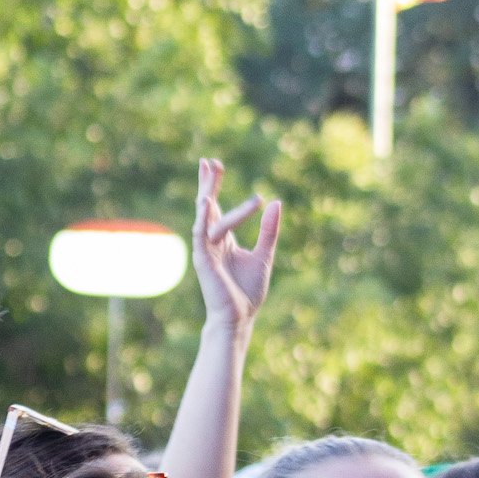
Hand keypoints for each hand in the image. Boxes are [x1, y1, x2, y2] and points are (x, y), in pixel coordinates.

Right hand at [190, 156, 280, 335]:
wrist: (239, 317)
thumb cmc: (248, 291)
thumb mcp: (264, 255)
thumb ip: (268, 230)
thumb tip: (276, 202)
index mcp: (223, 240)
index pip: (216, 208)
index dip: (212, 186)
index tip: (214, 164)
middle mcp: (211, 242)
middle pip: (206, 206)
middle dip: (207, 184)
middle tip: (208, 160)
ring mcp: (205, 250)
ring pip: (205, 216)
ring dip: (206, 193)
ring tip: (210, 173)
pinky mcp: (203, 260)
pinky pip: (202, 234)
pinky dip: (204, 218)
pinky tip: (207, 203)